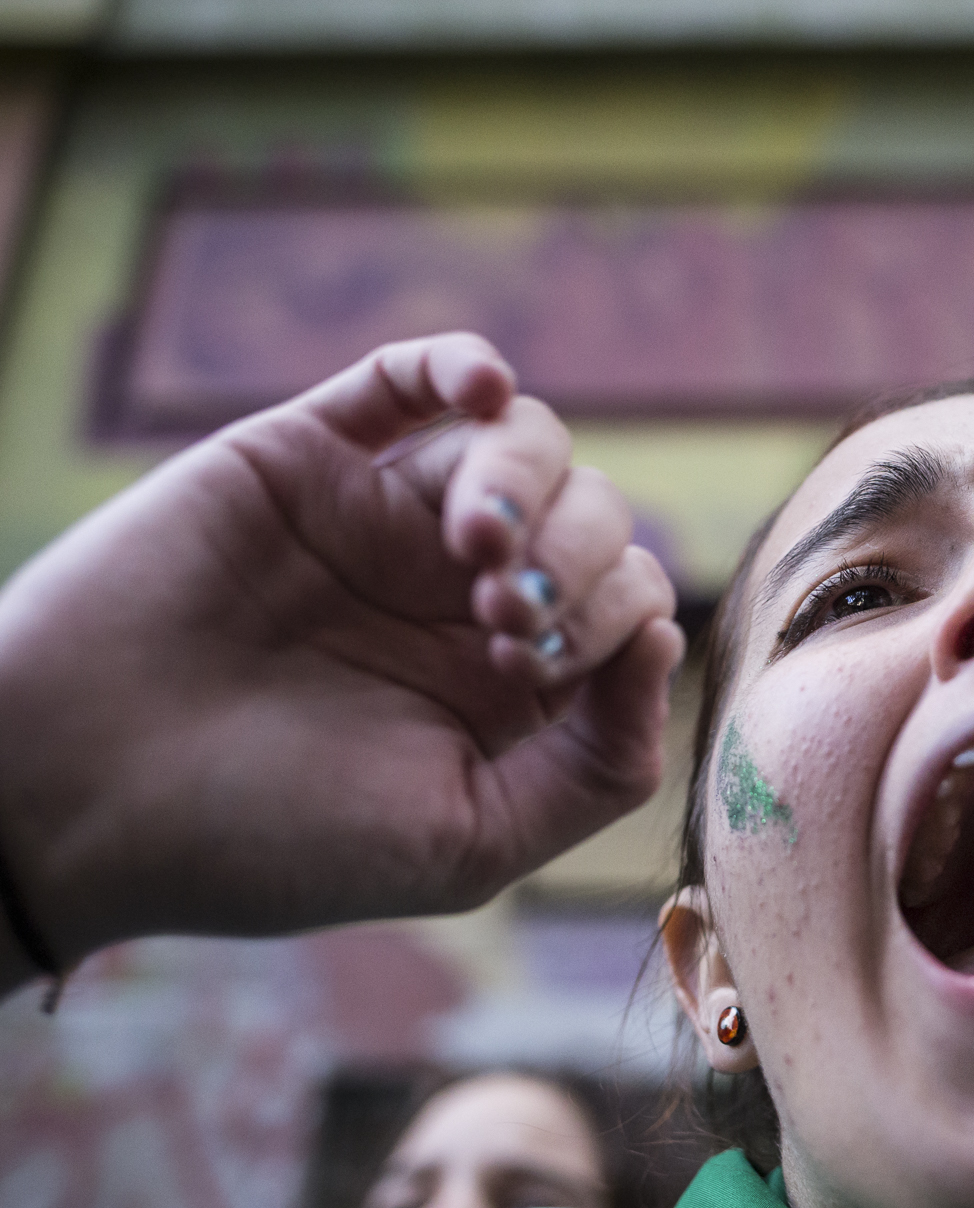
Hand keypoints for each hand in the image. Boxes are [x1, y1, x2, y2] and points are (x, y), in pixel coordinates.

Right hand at [0, 333, 680, 992]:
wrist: (74, 797)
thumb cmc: (265, 838)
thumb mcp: (466, 841)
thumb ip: (595, 764)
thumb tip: (665, 633)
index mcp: (511, 686)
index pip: (628, 604)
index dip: (614, 613)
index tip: (531, 662)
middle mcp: (462, 596)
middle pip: (594, 516)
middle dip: (578, 553)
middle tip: (501, 612)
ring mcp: (389, 521)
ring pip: (524, 444)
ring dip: (529, 480)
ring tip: (475, 546)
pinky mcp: (309, 460)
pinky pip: (406, 379)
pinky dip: (461, 366)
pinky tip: (485, 389)